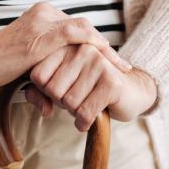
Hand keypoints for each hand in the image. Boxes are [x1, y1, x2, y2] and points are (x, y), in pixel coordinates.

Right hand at [0, 2, 131, 90]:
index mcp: (42, 15)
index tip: (111, 63)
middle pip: (85, 28)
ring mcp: (43, 23)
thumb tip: (50, 105)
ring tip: (122, 68)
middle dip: (106, 49)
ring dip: (106, 50)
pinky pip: (76, 35)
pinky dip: (94, 46)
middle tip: (123, 67)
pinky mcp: (41, 36)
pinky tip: (107, 59)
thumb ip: (42, 74)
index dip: (97, 46)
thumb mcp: (26, 66)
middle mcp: (45, 14)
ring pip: (85, 30)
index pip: (77, 28)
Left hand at [24, 44, 157, 129]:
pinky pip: (85, 112)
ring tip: (84, 105)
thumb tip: (43, 109)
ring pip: (69, 102)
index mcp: (66, 46)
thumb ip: (39, 93)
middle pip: (52, 90)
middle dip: (61, 103)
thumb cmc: (89, 89)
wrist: (130, 92)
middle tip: (75, 100)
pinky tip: (87, 121)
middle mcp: (81, 50)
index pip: (37, 76)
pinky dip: (83, 123)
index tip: (61, 90)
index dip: (45, 91)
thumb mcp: (61, 87)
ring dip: (74, 113)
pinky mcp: (111, 82)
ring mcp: (98, 63)